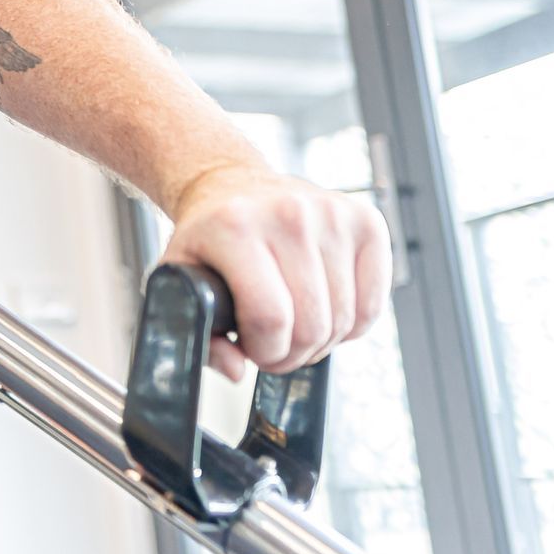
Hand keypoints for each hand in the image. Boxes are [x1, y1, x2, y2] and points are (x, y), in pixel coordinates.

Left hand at [158, 164, 391, 380]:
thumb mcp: (179, 276)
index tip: (254, 349)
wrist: (231, 185)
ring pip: (344, 320)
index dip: (265, 351)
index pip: (269, 318)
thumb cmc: (209, 236)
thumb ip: (194, 330)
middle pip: (311, 325)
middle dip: (292, 354)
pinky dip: (352, 325)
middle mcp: (287, 214)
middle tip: (274, 345)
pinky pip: (374, 305)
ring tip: (294, 326)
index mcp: (233, 227)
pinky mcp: (366, 221)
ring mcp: (331, 215)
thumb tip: (236, 369)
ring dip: (321, 342)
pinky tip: (323, 310)